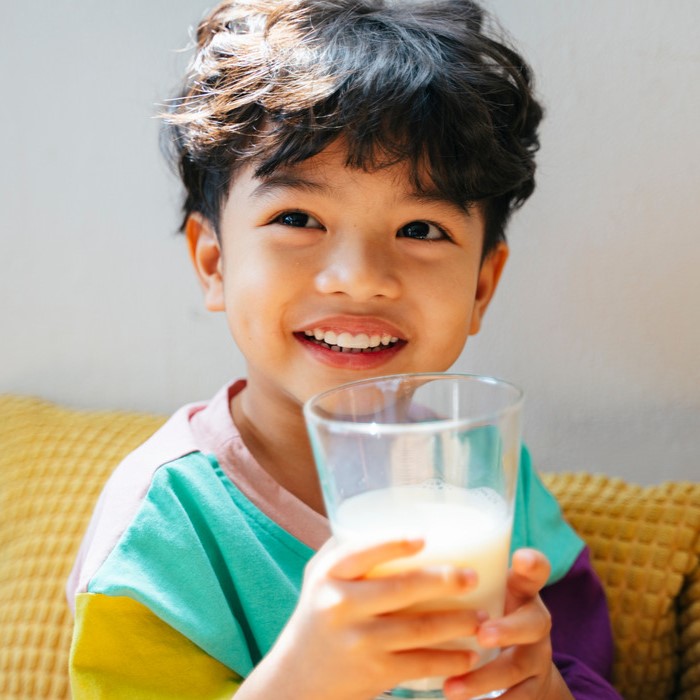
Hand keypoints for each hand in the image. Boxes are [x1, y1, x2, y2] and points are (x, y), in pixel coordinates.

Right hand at [238, 537, 480, 699]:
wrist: (299, 676)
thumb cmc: (319, 612)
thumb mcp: (320, 575)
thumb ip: (347, 547)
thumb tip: (392, 510)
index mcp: (328, 575)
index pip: (359, 554)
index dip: (392, 544)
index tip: (424, 538)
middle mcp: (340, 607)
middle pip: (400, 590)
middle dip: (443, 582)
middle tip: (473, 576)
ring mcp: (357, 642)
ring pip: (417, 630)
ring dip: (457, 623)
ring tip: (485, 616)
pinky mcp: (373, 673)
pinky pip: (419, 665)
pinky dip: (449, 660)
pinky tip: (471, 655)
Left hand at [442, 549, 573, 699]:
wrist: (524, 662)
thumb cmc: (489, 611)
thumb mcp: (486, 591)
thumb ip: (461, 579)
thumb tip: (408, 562)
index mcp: (522, 590)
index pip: (536, 570)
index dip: (533, 563)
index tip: (520, 557)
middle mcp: (535, 620)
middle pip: (532, 623)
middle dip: (507, 630)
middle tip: (482, 635)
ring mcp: (538, 656)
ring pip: (517, 668)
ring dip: (484, 678)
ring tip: (451, 688)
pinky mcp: (534, 686)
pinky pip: (519, 699)